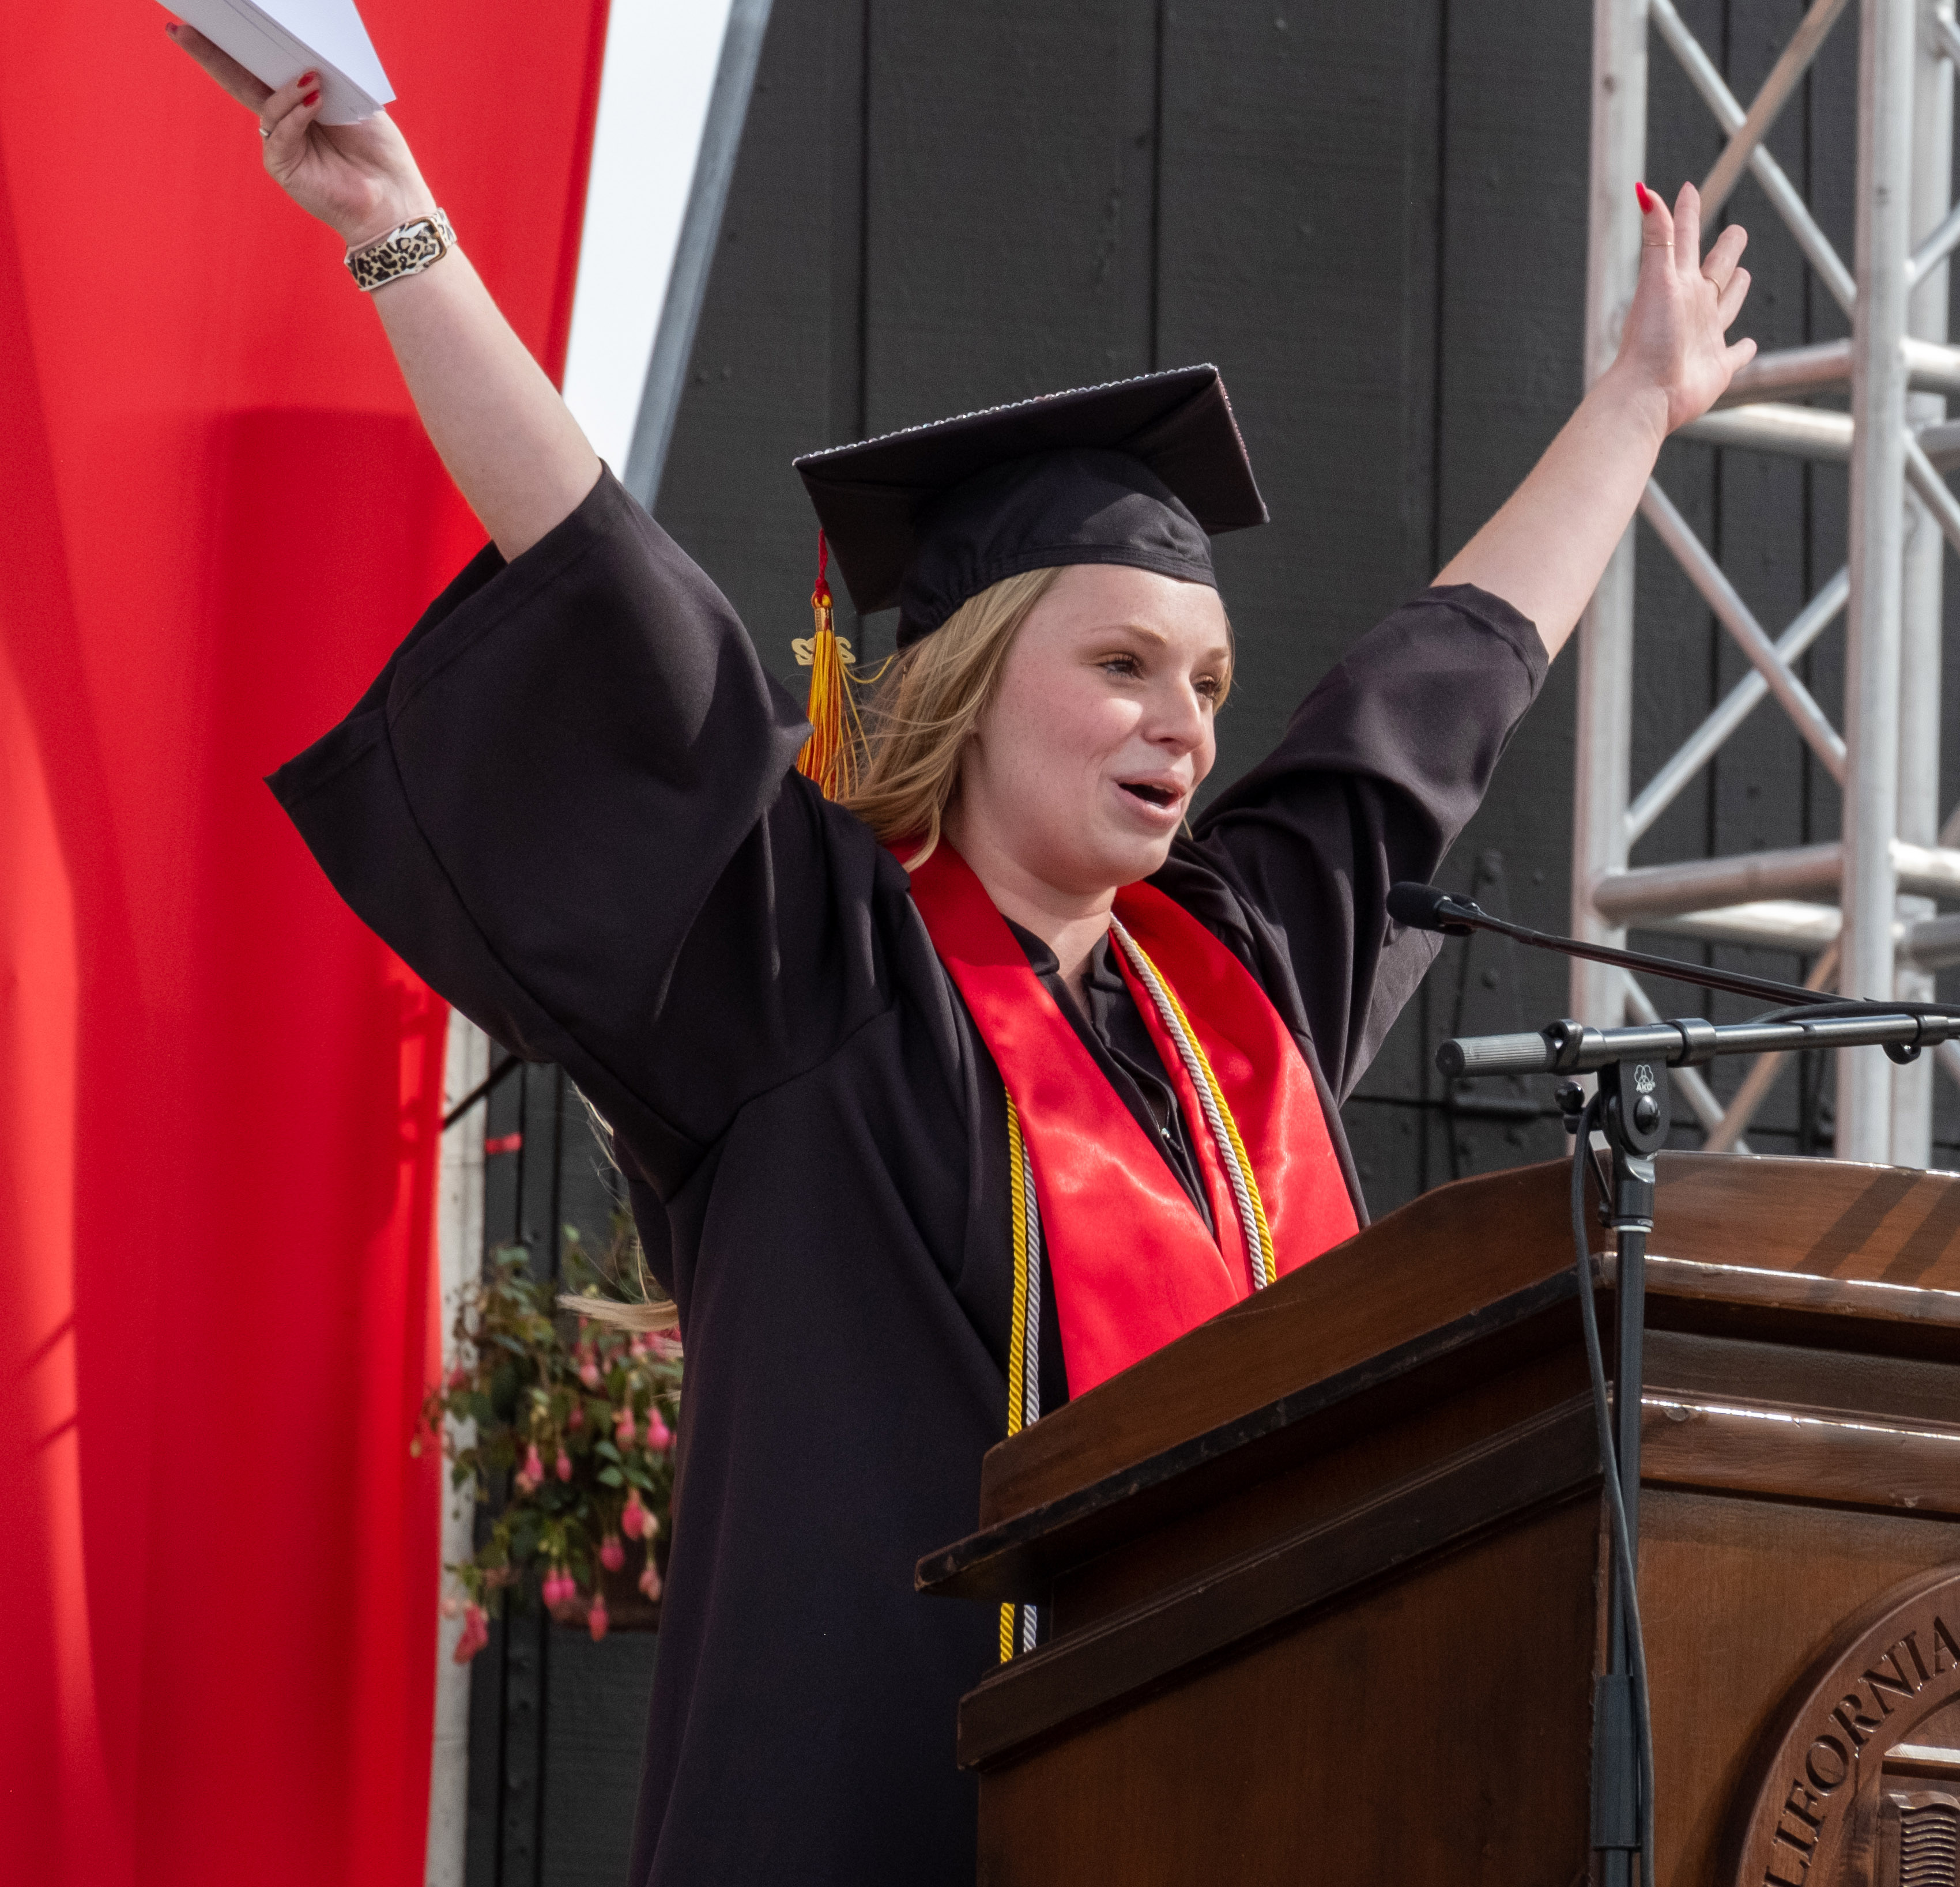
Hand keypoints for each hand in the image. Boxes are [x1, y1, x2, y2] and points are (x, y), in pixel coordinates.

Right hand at [164, 23, 434, 247]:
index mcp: (299, 99)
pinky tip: (314, 102)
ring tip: (312, 79)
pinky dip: (296, 115)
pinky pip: (281, 131)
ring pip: (264, 104)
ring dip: (286, 88)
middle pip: (240, 80)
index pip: (262, 67)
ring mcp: (280, 142)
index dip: (239, 44)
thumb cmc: (379, 150)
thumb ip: (326, 77)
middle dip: (214, 54)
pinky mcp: (282, 164)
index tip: (213, 19)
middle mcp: (284, 118)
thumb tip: (302, 57)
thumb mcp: (356, 101)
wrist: (393, 198)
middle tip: (185, 29)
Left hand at [1607, 180, 1757, 438]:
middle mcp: (1692, 307)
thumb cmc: (1649, 339)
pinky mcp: (1717, 368)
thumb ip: (1657, 237)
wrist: (1647, 394)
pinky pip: (1735, 355)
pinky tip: (1748, 345)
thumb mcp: (1657, 280)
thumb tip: (1643, 190)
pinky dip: (1743, 350)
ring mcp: (1704, 338)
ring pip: (1726, 307)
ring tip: (1742, 276)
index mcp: (1678, 284)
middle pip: (1714, 270)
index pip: (1683, 239)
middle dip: (1725, 250)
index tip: (1688, 189)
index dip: (1686, 213)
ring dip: (1734, 292)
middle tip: (1737, 231)